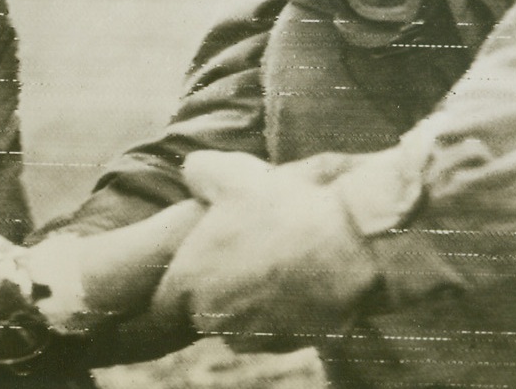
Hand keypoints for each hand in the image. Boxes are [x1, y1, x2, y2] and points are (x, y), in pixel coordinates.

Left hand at [151, 151, 378, 351]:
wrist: (350, 240)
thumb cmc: (283, 204)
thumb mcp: (229, 172)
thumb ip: (198, 171)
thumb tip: (192, 171)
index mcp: (190, 282)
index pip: (164, 304)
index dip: (180, 281)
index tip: (200, 261)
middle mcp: (216, 317)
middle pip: (205, 311)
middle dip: (218, 288)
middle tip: (244, 253)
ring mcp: (255, 335)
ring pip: (242, 322)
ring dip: (251, 300)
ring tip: (276, 260)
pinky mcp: (294, 343)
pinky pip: (279, 329)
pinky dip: (285, 310)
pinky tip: (302, 276)